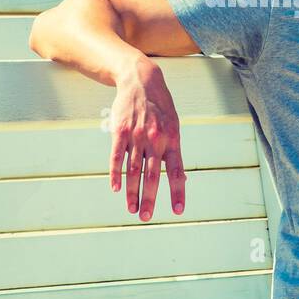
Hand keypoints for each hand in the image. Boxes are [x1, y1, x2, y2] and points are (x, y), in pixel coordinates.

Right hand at [109, 58, 186, 220]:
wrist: (142, 81)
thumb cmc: (161, 108)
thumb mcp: (174, 126)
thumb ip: (175, 153)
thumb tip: (183, 178)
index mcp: (172, 140)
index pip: (176, 171)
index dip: (177, 191)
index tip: (178, 211)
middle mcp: (155, 140)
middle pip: (152, 175)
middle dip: (150, 198)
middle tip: (146, 217)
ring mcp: (137, 135)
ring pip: (134, 170)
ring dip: (132, 192)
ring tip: (132, 209)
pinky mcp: (120, 131)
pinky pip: (117, 156)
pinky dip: (116, 173)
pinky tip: (115, 188)